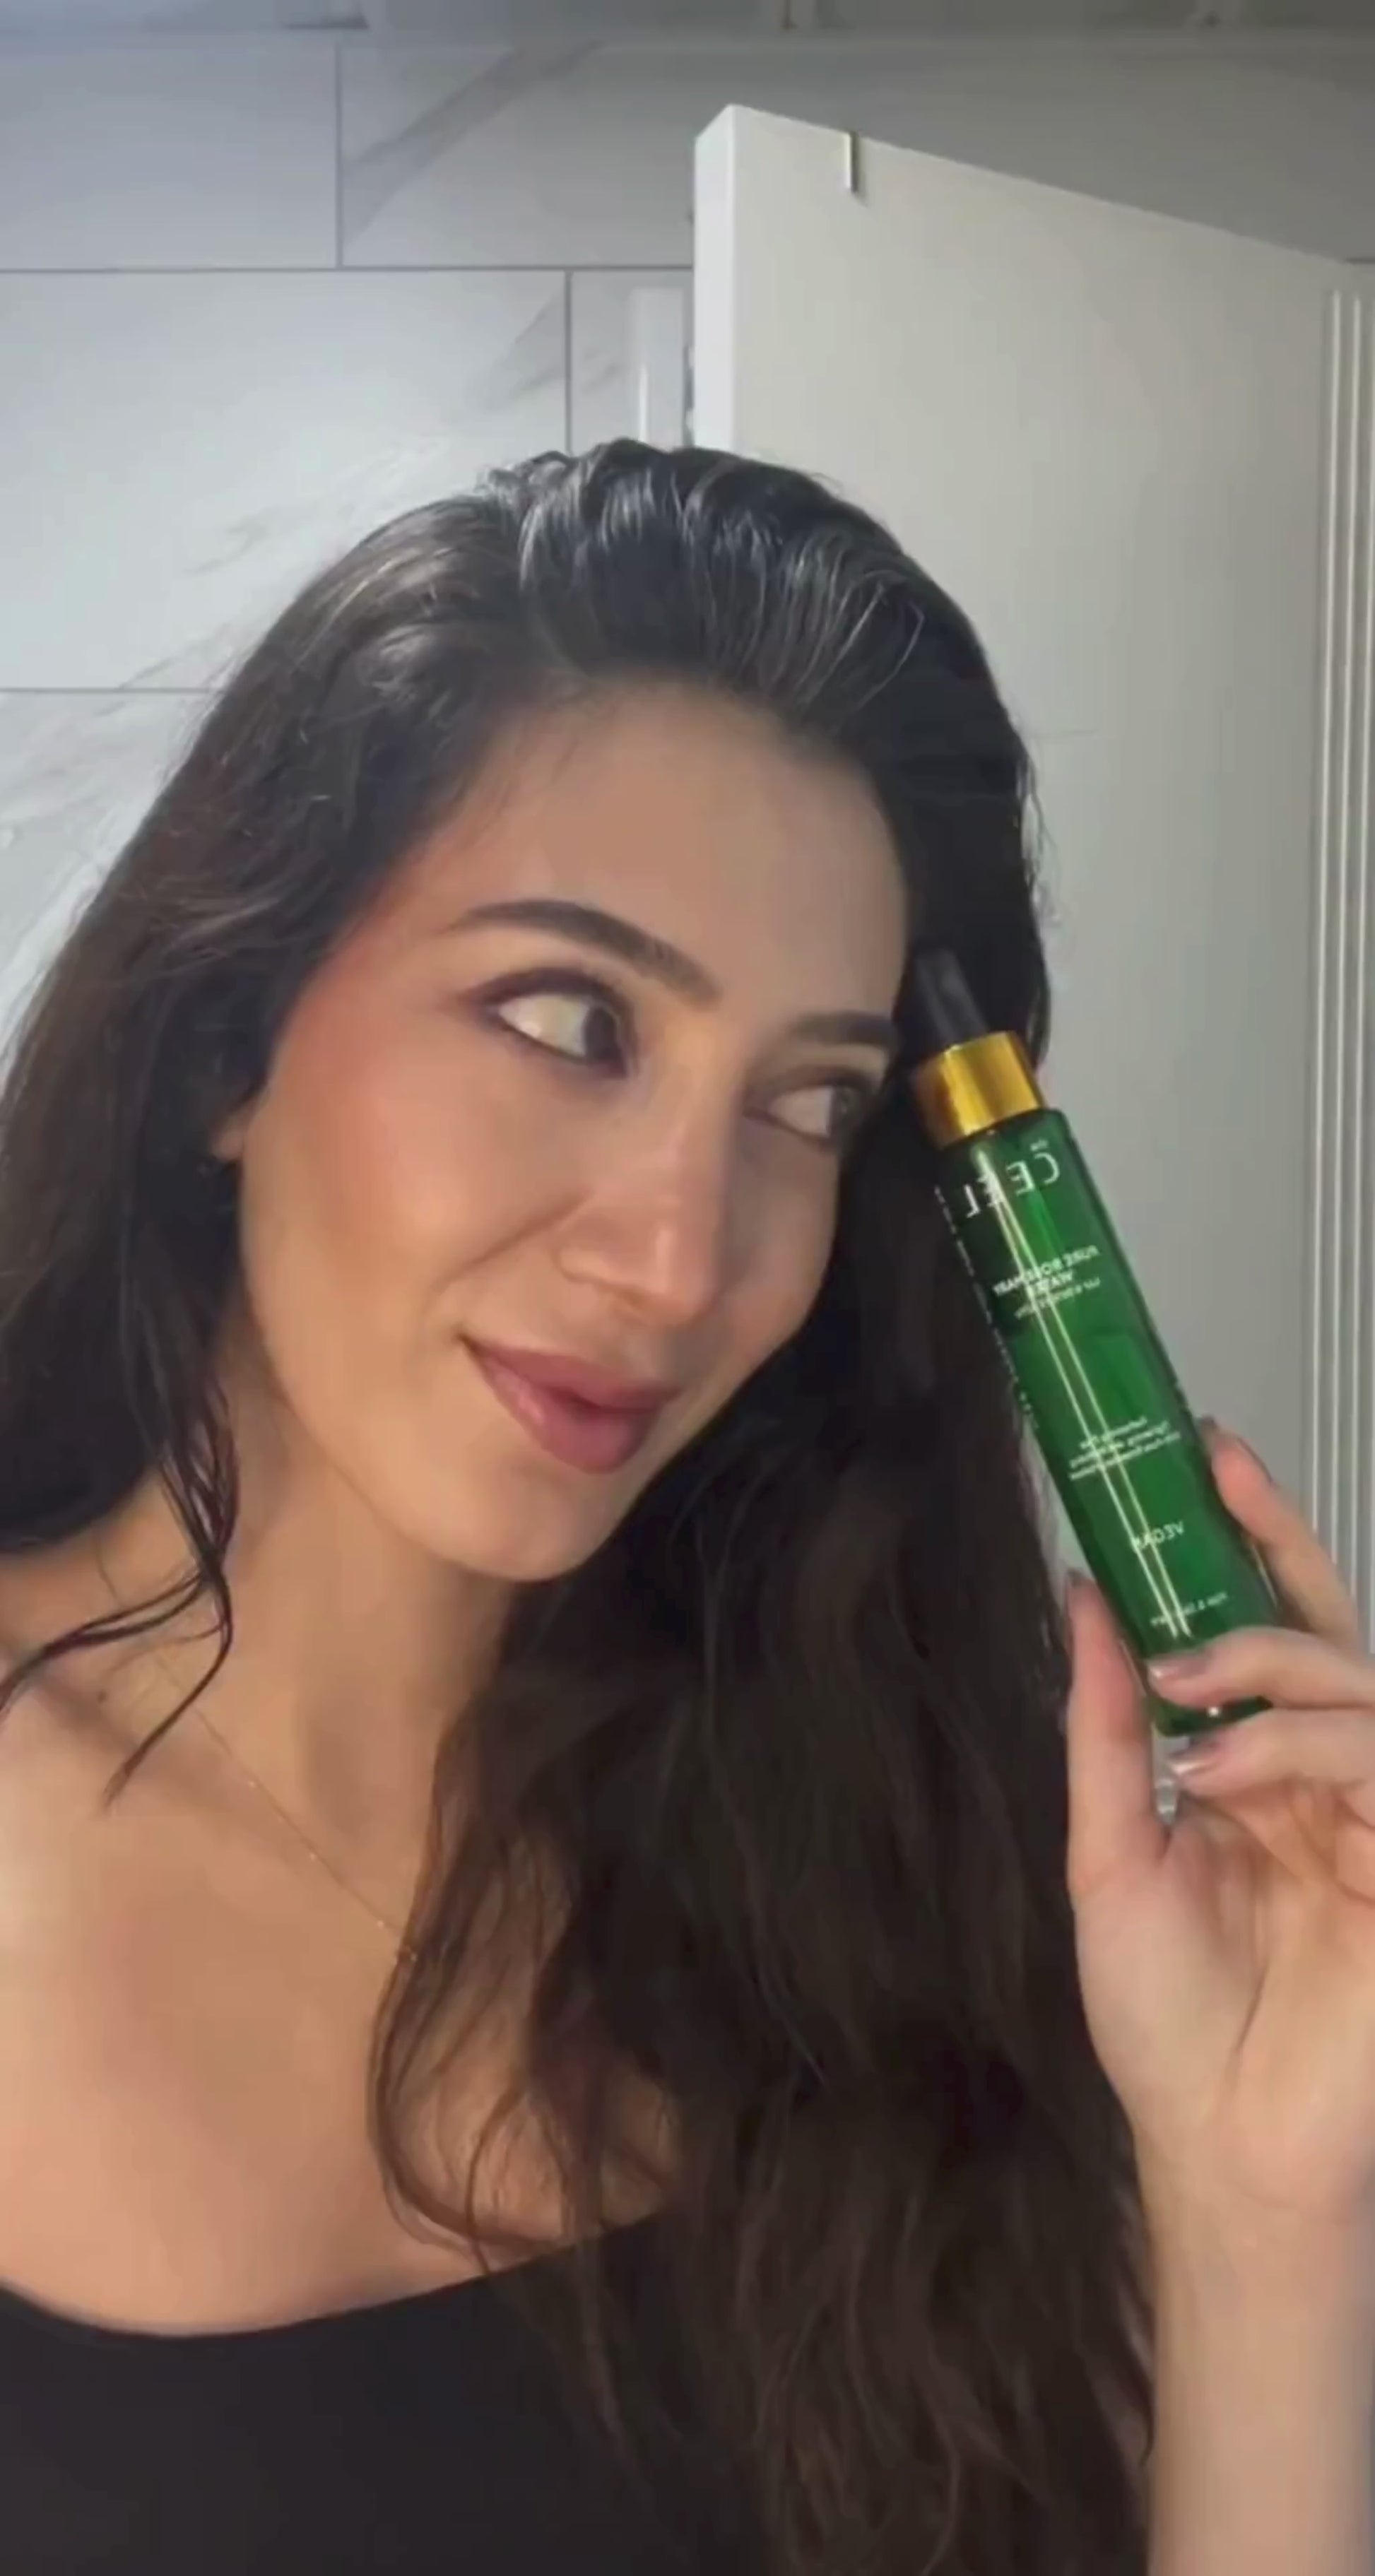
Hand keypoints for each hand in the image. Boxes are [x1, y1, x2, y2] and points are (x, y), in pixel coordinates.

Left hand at [1066, 1425, 1374, 2242]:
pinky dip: (1302, 1747)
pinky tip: (1228, 1768)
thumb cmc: (1167, 2024)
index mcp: (1259, 1773)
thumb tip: (1084, 1600)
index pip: (1271, 1632)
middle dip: (1275, 1559)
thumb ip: (1107, 1729)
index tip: (1207, 1452)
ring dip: (1270, 1671)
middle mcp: (1325, 1784)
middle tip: (1208, 1501)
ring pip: (1358, 1689)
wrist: (1215, 2148)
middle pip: (1331, 1637)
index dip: (1252, 1540)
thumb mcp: (1108, 1857)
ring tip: (1191, 1690)